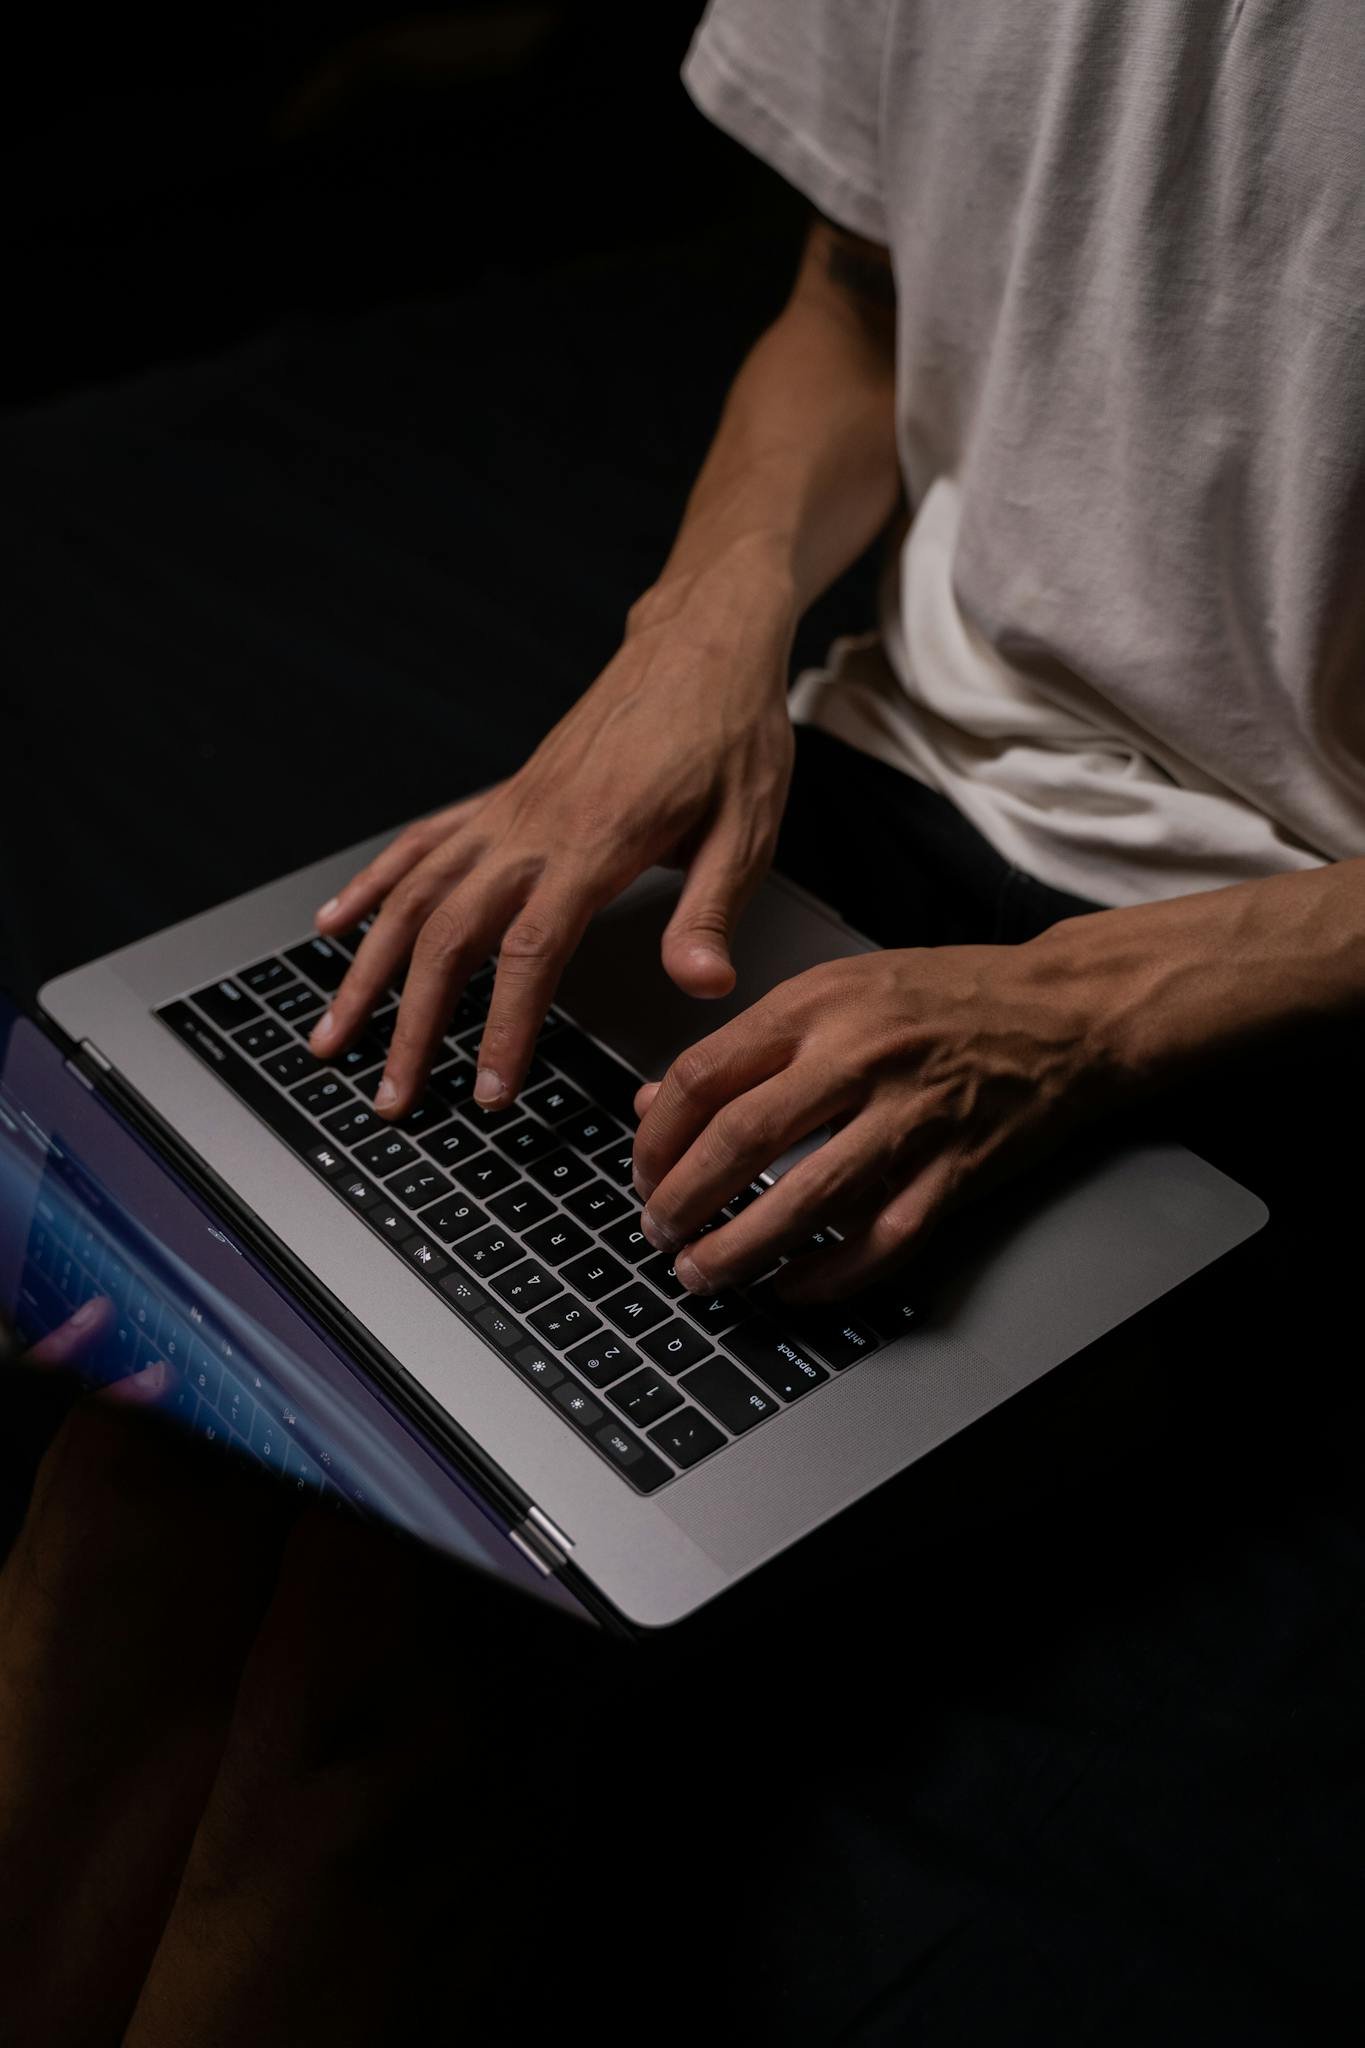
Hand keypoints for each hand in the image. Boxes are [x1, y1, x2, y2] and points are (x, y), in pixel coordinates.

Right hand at [308, 553, 796, 1114]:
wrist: (702, 641)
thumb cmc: (731, 731)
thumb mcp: (747, 827)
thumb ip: (711, 912)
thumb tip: (703, 985)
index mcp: (596, 842)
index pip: (530, 950)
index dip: (501, 1027)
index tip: (486, 1091)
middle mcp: (533, 827)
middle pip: (448, 935)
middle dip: (410, 1024)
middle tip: (392, 1095)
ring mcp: (508, 811)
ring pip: (414, 895)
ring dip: (367, 970)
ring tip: (332, 1034)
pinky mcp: (504, 797)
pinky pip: (421, 843)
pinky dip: (372, 886)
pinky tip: (336, 923)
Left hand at [630, 933, 1131, 1302]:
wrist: (1064, 1011)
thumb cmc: (947, 996)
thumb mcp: (836, 989)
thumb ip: (746, 1045)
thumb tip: (653, 1103)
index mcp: (817, 1006)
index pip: (703, 1075)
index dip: (655, 1137)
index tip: (641, 1171)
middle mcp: (859, 1058)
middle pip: (740, 1139)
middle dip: (682, 1199)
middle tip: (658, 1233)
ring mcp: (911, 1117)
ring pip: (805, 1200)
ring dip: (739, 1249)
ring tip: (701, 1274)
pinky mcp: (956, 1170)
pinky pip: (882, 1239)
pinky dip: (829, 1275)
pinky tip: (792, 1288)